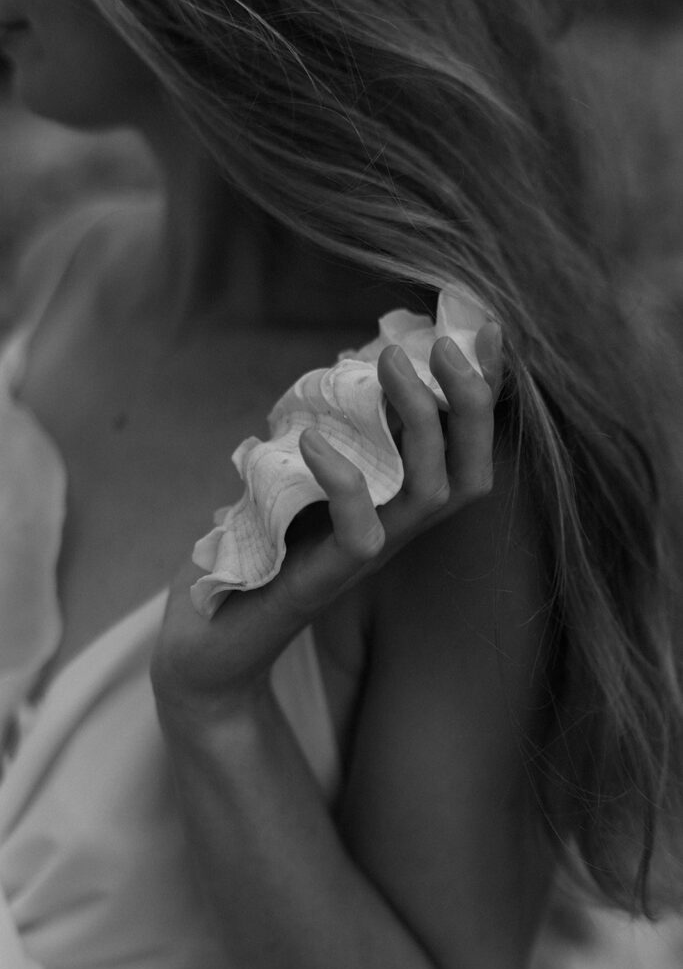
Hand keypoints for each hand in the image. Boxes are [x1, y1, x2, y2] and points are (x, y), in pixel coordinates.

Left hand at [151, 324, 502, 715]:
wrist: (205, 637)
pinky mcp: (321, 581)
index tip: (485, 331)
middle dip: (472, 404)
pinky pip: (358, 534)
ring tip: (390, 363)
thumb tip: (350, 358)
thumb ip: (329, 427)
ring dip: (419, 422)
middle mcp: (392, 532)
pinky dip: (346, 482)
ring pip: (428, 495)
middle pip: (469, 475)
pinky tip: (316, 441)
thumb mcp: (295, 472)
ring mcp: (362, 559)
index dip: (483, 396)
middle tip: (446, 343)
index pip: (463, 452)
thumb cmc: (252, 546)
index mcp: (392, 505)